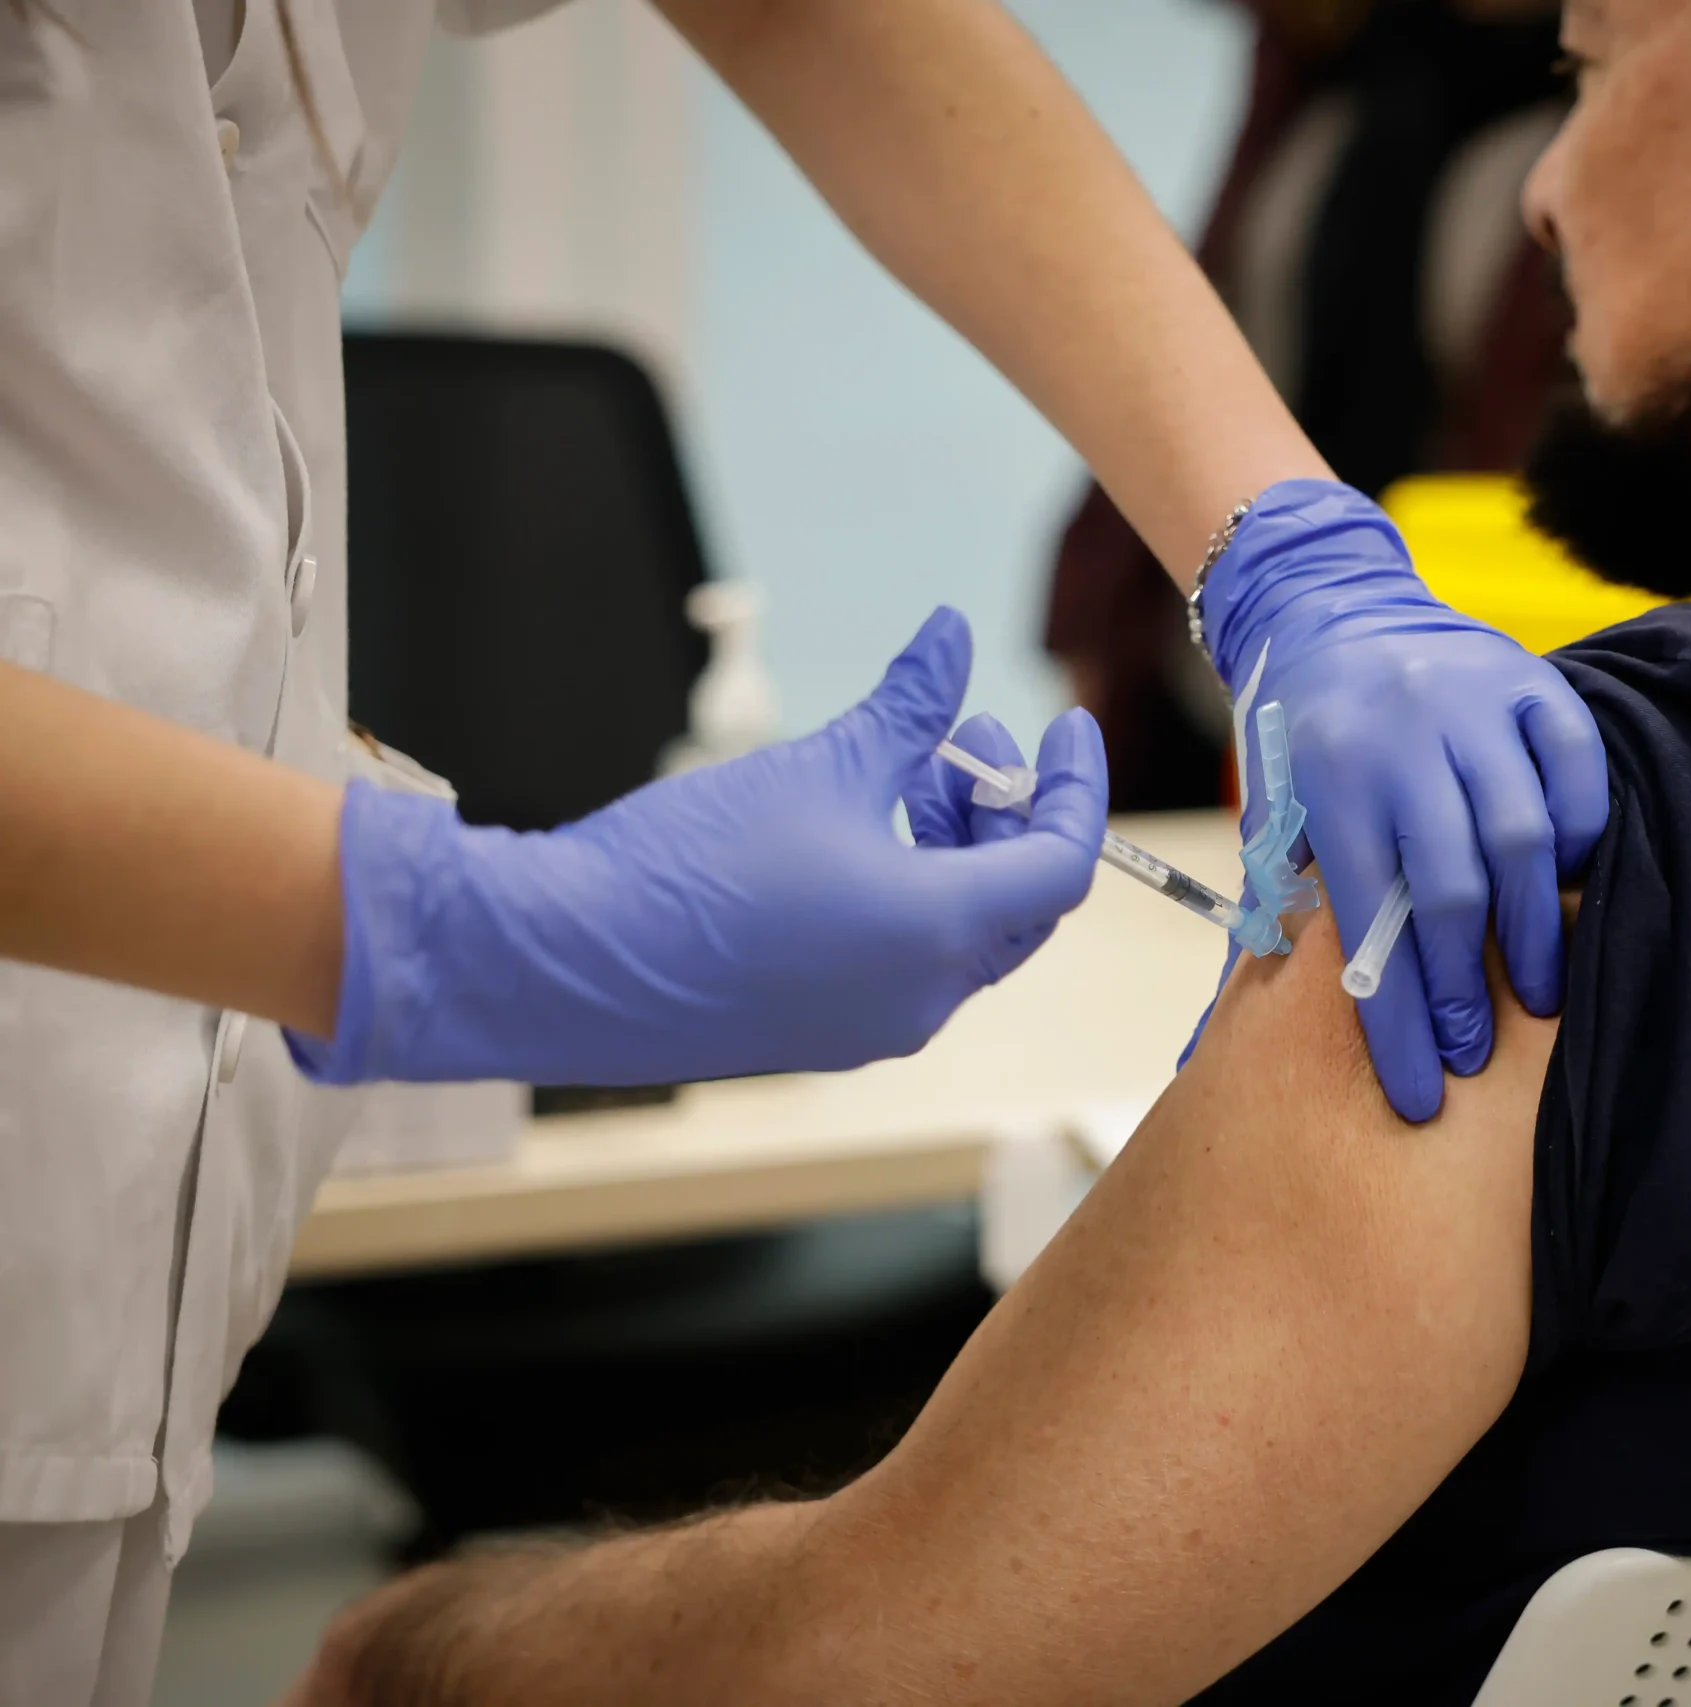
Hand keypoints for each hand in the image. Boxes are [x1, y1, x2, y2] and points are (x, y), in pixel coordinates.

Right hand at [291, 608, 1107, 1086]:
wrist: (557, 960)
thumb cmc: (688, 864)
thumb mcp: (818, 765)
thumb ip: (906, 705)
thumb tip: (951, 633)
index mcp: (938, 936)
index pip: (1061, 865)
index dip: (1075, 789)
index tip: (1065, 724)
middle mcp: (921, 999)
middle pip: (1020, 905)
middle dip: (1009, 814)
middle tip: (971, 734)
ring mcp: (870, 1027)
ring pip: (959, 935)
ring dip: (954, 848)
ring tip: (910, 768)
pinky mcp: (819, 1032)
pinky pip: (902, 962)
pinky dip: (909, 893)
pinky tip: (857, 832)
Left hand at [1201, 480, 1607, 1119]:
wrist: (1331, 610)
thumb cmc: (1299, 739)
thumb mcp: (1270, 816)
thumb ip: (1269, 913)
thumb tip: (1214, 1042)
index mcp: (1330, 777)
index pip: (1370, 922)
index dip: (1400, 1019)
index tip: (1423, 1093)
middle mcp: (1403, 736)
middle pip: (1453, 889)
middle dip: (1468, 988)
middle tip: (1478, 1052)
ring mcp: (1474, 702)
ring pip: (1522, 836)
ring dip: (1535, 930)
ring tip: (1539, 994)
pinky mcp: (1531, 680)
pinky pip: (1577, 768)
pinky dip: (1581, 831)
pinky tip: (1565, 881)